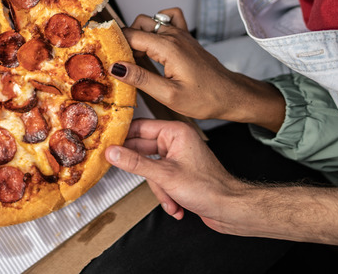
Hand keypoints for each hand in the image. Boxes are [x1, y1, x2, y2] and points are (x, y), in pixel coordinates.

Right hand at [106, 118, 245, 231]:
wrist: (231, 209)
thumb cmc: (209, 188)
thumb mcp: (165, 175)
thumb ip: (135, 163)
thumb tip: (112, 152)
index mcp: (175, 132)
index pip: (140, 127)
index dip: (122, 137)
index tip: (106, 144)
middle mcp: (176, 141)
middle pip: (142, 150)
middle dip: (142, 171)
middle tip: (122, 172)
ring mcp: (178, 157)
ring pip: (150, 168)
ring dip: (158, 188)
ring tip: (169, 198)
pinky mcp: (179, 173)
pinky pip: (160, 179)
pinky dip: (165, 194)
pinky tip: (175, 205)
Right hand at [110, 8, 285, 128]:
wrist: (231, 95)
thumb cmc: (205, 98)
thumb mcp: (169, 95)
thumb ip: (141, 79)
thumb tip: (116, 67)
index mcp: (168, 47)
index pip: (130, 35)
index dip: (114, 45)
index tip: (105, 57)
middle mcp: (174, 35)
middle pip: (137, 25)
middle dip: (124, 40)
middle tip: (121, 63)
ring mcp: (181, 33)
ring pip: (149, 21)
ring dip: (138, 35)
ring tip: (136, 58)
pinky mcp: (185, 37)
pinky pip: (167, 18)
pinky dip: (156, 25)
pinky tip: (154, 42)